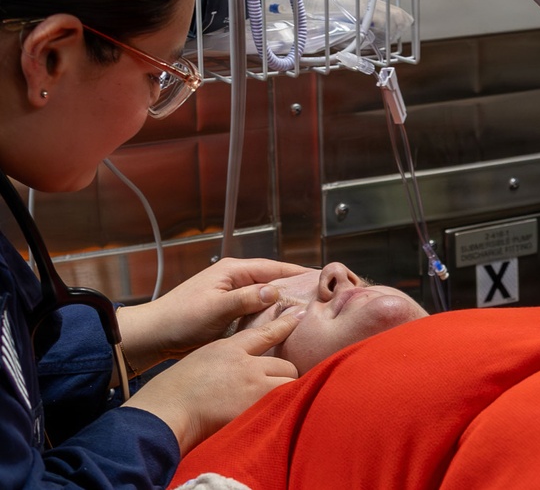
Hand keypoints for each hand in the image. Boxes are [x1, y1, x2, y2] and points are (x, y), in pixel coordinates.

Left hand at [117, 257, 310, 371]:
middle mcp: (234, 279)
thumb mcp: (215, 309)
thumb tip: (276, 290)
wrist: (151, 337)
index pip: (274, 268)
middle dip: (296, 287)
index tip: (322, 277)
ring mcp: (231, 296)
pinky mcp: (227, 312)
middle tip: (322, 296)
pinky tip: (283, 325)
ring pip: (265, 296)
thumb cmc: (179, 320)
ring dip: (283, 302)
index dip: (298, 273)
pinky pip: (256, 310)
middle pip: (273, 280)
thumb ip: (245, 299)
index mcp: (232, 271)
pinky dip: (270, 314)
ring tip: (309, 310)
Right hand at [124, 310, 301, 454]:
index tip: (299, 316)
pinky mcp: (257, 406)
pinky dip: (283, 408)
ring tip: (282, 401)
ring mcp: (253, 386)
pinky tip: (280, 413)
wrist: (167, 410)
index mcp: (230, 349)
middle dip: (287, 374)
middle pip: (285, 364)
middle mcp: (246, 364)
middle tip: (283, 383)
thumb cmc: (175, 390)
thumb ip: (228, 357)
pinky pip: (283, 404)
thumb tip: (246, 362)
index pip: (266, 333)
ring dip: (287, 392)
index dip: (286, 324)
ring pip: (289, 383)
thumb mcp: (204, 359)